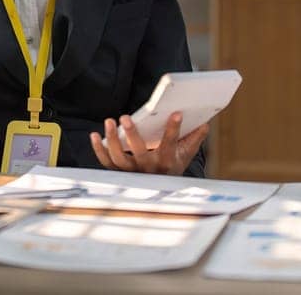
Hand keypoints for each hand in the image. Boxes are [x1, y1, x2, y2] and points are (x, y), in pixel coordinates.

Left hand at [89, 112, 208, 175]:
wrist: (159, 187)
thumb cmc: (171, 165)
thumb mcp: (186, 155)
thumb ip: (194, 139)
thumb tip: (206, 124)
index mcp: (166, 162)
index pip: (170, 145)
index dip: (174, 130)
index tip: (177, 113)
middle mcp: (148, 169)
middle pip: (139, 153)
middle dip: (132, 134)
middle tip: (125, 117)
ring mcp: (131, 171)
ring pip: (119, 157)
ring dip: (112, 139)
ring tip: (109, 121)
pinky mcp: (118, 171)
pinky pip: (106, 161)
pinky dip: (99, 149)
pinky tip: (94, 135)